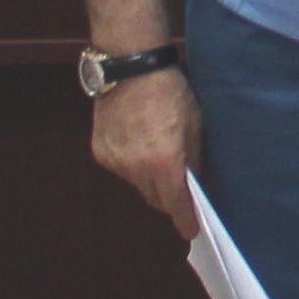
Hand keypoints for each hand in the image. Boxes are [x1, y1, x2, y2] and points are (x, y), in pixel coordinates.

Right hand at [90, 64, 201, 239]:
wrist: (130, 66)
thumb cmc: (171, 91)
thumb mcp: (195, 125)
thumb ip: (195, 160)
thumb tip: (198, 184)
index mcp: (164, 163)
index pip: (176, 205)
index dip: (185, 220)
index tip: (191, 231)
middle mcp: (137, 169)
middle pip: (155, 199)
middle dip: (168, 198)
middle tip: (179, 187)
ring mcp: (115, 162)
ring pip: (137, 184)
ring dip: (149, 179)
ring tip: (157, 153)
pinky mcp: (100, 152)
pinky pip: (121, 169)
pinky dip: (131, 164)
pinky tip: (138, 141)